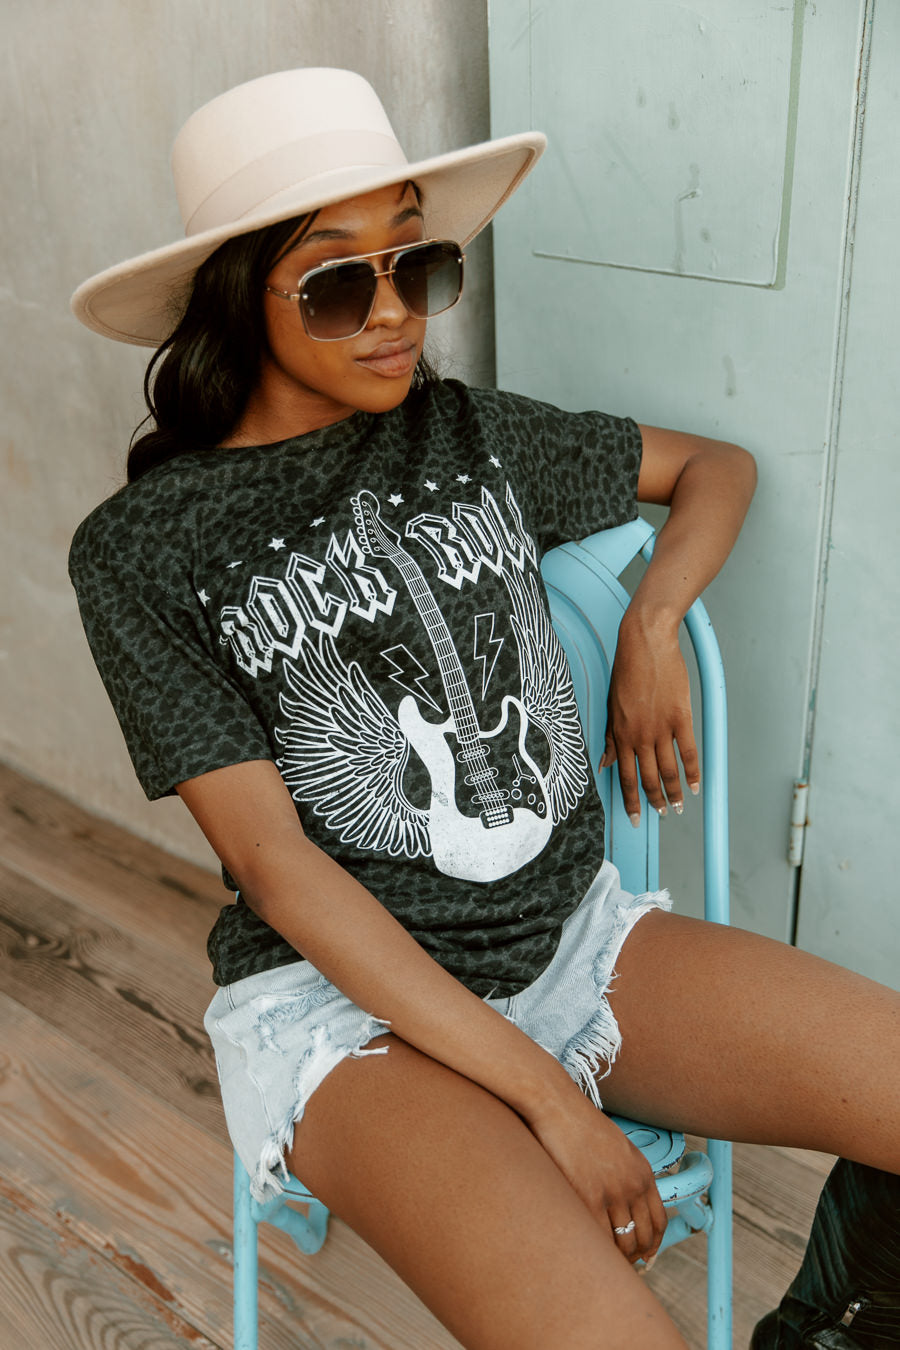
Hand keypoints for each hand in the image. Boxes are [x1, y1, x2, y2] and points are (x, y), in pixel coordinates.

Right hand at [526, 1087, 667, 1263]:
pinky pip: (600, 1236)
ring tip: (605, 1262)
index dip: (654, 1243)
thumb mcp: (616, 1147)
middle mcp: (633, 1184)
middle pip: (642, 1235)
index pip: (659, 1220)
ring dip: (617, 1257)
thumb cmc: (579, 1124)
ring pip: (623, 1241)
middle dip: (636, 1256)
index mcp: (643, 1172)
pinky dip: (598, 1249)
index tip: (647, 1255)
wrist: (558, 1106)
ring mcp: (612, 1192)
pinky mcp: (588, 1196)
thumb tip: (623, 1203)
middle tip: (624, 1266)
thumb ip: (626, 1174)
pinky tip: (590, 1251)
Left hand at [599, 605, 699, 823]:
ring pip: (668, 770)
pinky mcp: (680, 717)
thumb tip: (604, 763)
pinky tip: (694, 786)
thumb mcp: (611, 705)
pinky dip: (692, 772)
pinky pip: (688, 752)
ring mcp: (660, 728)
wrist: (645, 643)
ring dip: (674, 793)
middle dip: (654, 801)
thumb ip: (609, 736)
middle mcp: (639, 736)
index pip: (625, 776)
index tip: (636, 817)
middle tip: (661, 815)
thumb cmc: (626, 670)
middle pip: (648, 778)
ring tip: (678, 807)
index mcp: (620, 734)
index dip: (631, 800)